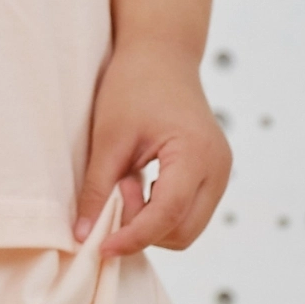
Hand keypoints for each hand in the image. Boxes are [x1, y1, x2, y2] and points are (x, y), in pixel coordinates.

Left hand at [76, 37, 232, 256]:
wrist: (161, 54)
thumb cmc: (133, 86)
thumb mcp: (109, 138)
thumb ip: (98, 189)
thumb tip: (83, 235)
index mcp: (197, 156)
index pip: (168, 217)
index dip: (133, 238)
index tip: (100, 249)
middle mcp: (219, 170)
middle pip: (183, 232)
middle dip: (143, 228)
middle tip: (115, 190)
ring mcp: (221, 172)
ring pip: (187, 226)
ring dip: (151, 220)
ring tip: (126, 180)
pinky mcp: (213, 172)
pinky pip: (189, 210)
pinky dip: (161, 210)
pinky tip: (138, 181)